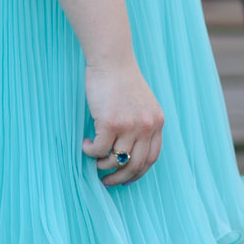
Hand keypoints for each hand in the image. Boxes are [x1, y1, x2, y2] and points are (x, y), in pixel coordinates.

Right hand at [82, 58, 163, 186]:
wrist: (112, 62)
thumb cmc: (123, 82)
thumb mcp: (143, 104)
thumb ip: (142, 125)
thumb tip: (129, 151)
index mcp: (157, 123)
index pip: (152, 157)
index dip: (138, 172)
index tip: (126, 178)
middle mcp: (147, 126)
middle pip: (136, 165)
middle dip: (120, 177)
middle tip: (106, 181)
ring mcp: (130, 125)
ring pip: (116, 160)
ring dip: (102, 164)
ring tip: (94, 156)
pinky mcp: (111, 123)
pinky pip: (99, 150)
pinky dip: (90, 151)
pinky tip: (86, 143)